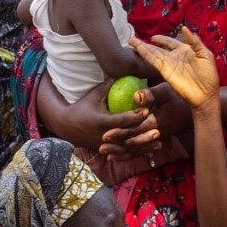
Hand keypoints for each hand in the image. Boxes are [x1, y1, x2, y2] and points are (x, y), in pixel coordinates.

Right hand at [40, 76, 162, 158]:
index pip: (120, 121)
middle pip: (126, 138)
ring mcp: (105, 147)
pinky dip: (137, 153)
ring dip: (143, 147)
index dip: (134, 116)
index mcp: (101, 122)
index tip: (147, 110)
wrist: (67, 126)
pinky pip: (124, 155)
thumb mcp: (94, 95)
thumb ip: (108, 85)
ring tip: (159, 142)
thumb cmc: (82, 106)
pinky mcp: (107, 152)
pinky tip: (150, 150)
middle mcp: (103, 136)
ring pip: (127, 149)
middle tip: (158, 129)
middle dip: (142, 135)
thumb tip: (124, 71)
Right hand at [131, 30, 219, 109]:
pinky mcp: (165, 72)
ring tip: (131, 41)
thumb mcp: (205, 55)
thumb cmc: (209, 75)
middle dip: (146, 44)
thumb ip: (195, 42)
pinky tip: (139, 48)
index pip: (171, 42)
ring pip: (153, 53)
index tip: (153, 37)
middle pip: (157, 48)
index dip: (162, 39)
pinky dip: (146, 54)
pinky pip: (154, 61)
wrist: (205, 95)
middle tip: (133, 39)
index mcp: (185, 51)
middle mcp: (174, 57)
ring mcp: (169, 64)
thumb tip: (185, 28)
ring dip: (142, 47)